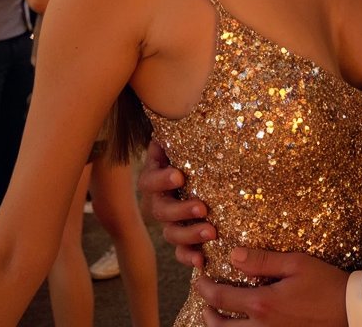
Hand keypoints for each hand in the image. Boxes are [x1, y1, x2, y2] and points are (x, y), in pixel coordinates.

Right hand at [138, 139, 214, 267]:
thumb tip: (186, 101)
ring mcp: (169, 221)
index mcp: (157, 175)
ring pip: (171, 234)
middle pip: (160, 211)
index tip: (180, 176)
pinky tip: (203, 260)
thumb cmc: (193, 150)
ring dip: (190, 235)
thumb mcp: (185, 138)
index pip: (150, 179)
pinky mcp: (182, 238)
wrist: (203, 168)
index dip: (162, 179)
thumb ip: (182, 128)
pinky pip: (181, 252)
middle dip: (181, 210)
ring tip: (211, 231)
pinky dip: (190, 257)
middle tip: (203, 207)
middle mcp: (159, 199)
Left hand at [196, 249, 348, 325]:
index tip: (198, 279)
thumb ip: (263, 260)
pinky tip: (242, 324)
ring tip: (217, 316)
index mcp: (262, 305)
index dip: (205, 289)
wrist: (349, 311)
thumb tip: (233, 255)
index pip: (222, 298)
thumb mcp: (296, 264)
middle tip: (204, 300)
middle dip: (207, 313)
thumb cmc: (325, 284)